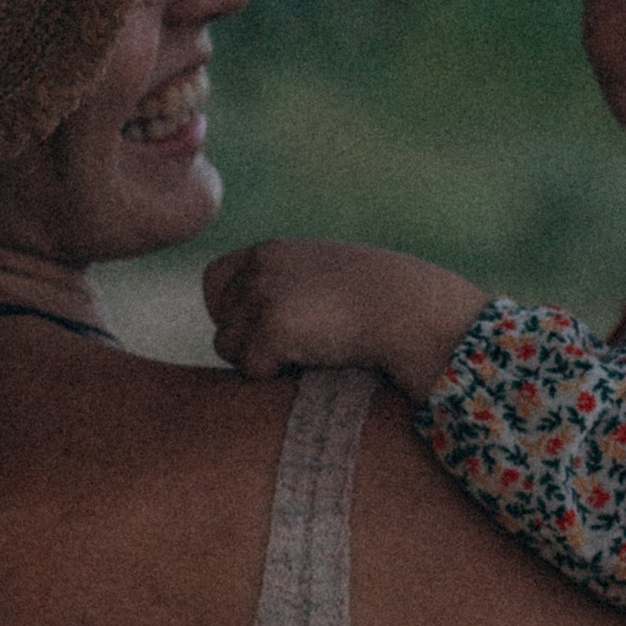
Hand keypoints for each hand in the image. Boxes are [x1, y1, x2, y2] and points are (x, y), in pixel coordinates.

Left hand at [203, 237, 487, 401]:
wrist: (410, 309)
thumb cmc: (381, 301)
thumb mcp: (328, 276)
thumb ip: (290, 287)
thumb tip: (255, 327)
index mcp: (272, 251)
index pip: (215, 280)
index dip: (231, 311)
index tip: (263, 329)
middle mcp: (260, 268)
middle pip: (221, 320)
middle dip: (247, 341)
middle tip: (292, 349)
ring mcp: (263, 297)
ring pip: (228, 348)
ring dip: (259, 360)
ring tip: (305, 355)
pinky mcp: (271, 329)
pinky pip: (251, 369)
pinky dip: (278, 375)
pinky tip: (313, 362)